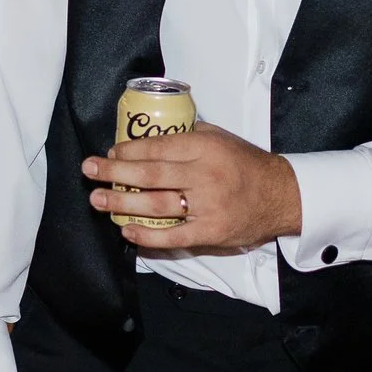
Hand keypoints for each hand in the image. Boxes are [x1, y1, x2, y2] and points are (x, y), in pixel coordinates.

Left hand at [84, 123, 299, 251]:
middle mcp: (204, 175)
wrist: (281, 195)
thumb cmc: (245, 164)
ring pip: (156, 204)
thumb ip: (188, 134)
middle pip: (149, 175)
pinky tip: (127, 231)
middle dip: (114, 173)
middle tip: (90, 170)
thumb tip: (148, 134)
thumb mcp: (220, 137)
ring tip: (98, 200)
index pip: (157, 148)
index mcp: (205, 147)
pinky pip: (172, 236)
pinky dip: (147, 235)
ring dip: (122, 203)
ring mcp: (207, 206)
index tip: (110, 152)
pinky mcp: (210, 232)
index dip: (128, 151)